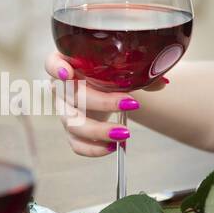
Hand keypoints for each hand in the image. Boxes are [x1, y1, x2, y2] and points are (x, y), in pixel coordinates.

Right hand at [44, 52, 167, 156]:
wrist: (108, 90)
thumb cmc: (109, 74)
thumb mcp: (122, 69)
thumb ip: (140, 73)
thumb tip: (162, 82)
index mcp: (69, 64)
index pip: (51, 63)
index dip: (56, 69)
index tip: (69, 73)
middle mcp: (61, 88)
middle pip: (70, 96)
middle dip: (101, 102)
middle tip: (130, 104)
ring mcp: (64, 111)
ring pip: (72, 123)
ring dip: (99, 130)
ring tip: (124, 133)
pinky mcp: (72, 131)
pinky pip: (76, 144)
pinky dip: (94, 149)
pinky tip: (113, 147)